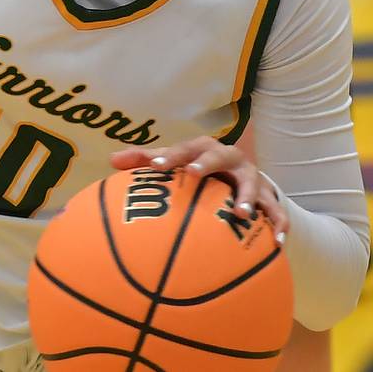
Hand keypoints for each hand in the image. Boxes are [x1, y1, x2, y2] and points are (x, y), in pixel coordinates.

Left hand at [109, 134, 287, 236]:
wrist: (238, 172)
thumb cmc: (198, 167)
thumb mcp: (174, 161)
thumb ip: (145, 160)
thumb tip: (112, 160)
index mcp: (203, 148)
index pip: (184, 149)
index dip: (169, 156)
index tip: (155, 167)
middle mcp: (229, 158)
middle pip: (220, 156)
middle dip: (207, 164)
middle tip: (195, 174)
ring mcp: (251, 177)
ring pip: (254, 184)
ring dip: (249, 197)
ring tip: (242, 214)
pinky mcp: (269, 196)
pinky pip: (277, 210)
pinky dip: (279, 224)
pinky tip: (278, 242)